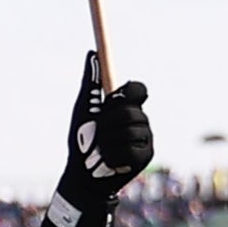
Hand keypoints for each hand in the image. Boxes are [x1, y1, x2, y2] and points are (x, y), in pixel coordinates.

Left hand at [66, 51, 153, 189]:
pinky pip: (130, 149)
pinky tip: (109, 161)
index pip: (138, 89)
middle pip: (132, 111)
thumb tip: (92, 53)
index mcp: (127, 106)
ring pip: (130, 131)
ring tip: (101, 149)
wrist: (82, 174)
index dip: (127, 92)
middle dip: (108, 122)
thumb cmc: (81, 140)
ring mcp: (145, 138)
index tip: (111, 99)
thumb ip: (91, 83)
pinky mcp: (145, 156)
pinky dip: (113, 155)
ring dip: (108, 140)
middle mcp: (140, 120)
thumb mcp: (83, 109)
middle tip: (98, 132)